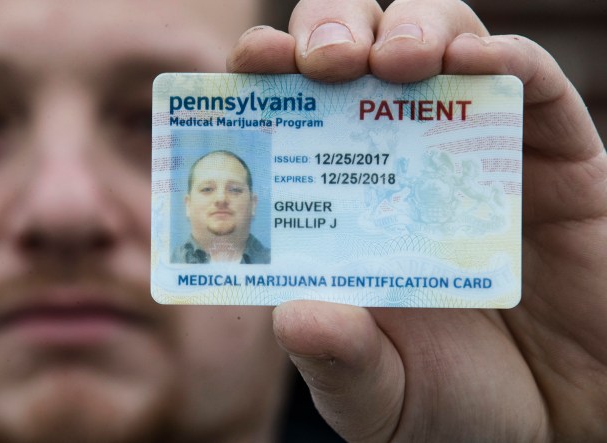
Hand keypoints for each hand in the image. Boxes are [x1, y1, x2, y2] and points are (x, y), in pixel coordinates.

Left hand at [228, 0, 606, 440]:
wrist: (554, 428)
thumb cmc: (451, 406)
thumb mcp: (375, 394)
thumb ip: (337, 361)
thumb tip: (298, 317)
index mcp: (339, 205)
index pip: (291, 110)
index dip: (268, 73)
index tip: (252, 63)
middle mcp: (399, 162)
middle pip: (358, 51)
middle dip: (333, 30)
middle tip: (322, 61)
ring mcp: (474, 153)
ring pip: (441, 42)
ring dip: (413, 27)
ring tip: (395, 60)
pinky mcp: (553, 161)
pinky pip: (535, 87)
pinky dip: (508, 61)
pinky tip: (477, 63)